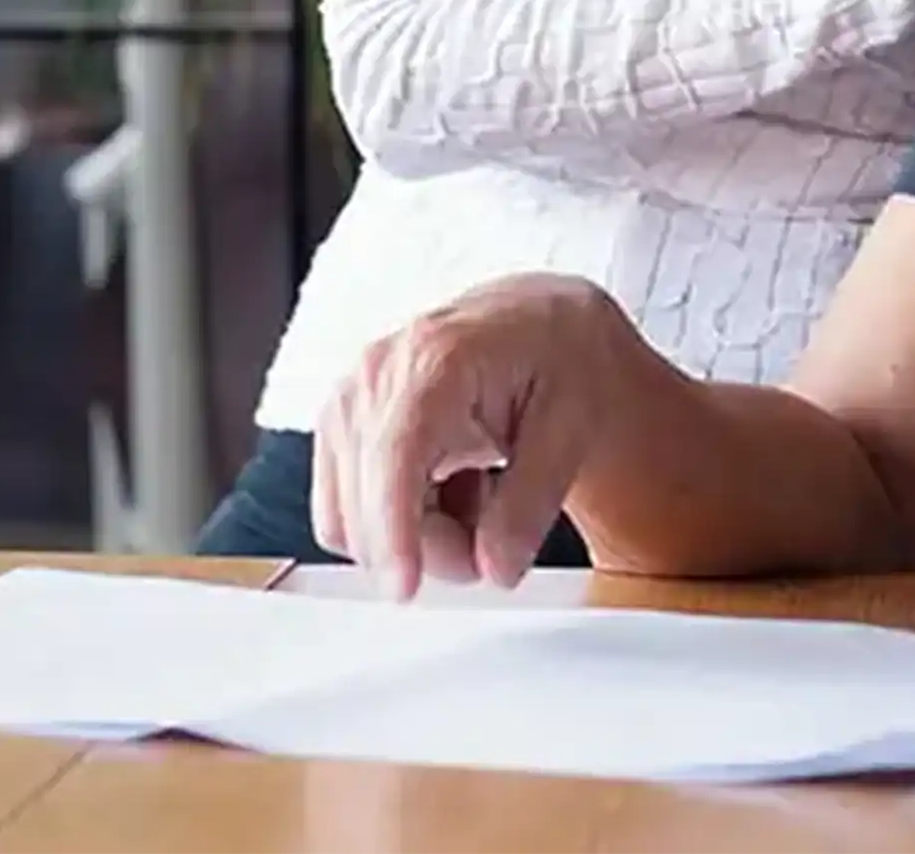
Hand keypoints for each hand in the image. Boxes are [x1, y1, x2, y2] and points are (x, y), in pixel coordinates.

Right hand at [313, 274, 637, 598]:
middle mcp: (375, 375)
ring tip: (479, 495)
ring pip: (352, 519)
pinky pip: (350, 510)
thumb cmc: (557, 360)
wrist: (538, 326)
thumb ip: (532, 502)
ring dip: (418, 535)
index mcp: (435, 360)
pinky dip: (400, 521)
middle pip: (369, 504)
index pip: (394, 456)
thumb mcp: (572, 426)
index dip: (392, 529)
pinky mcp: (341, 428)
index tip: (405, 587)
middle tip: (499, 535)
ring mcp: (349, 401)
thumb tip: (495, 567)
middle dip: (433, 545)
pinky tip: (449, 488)